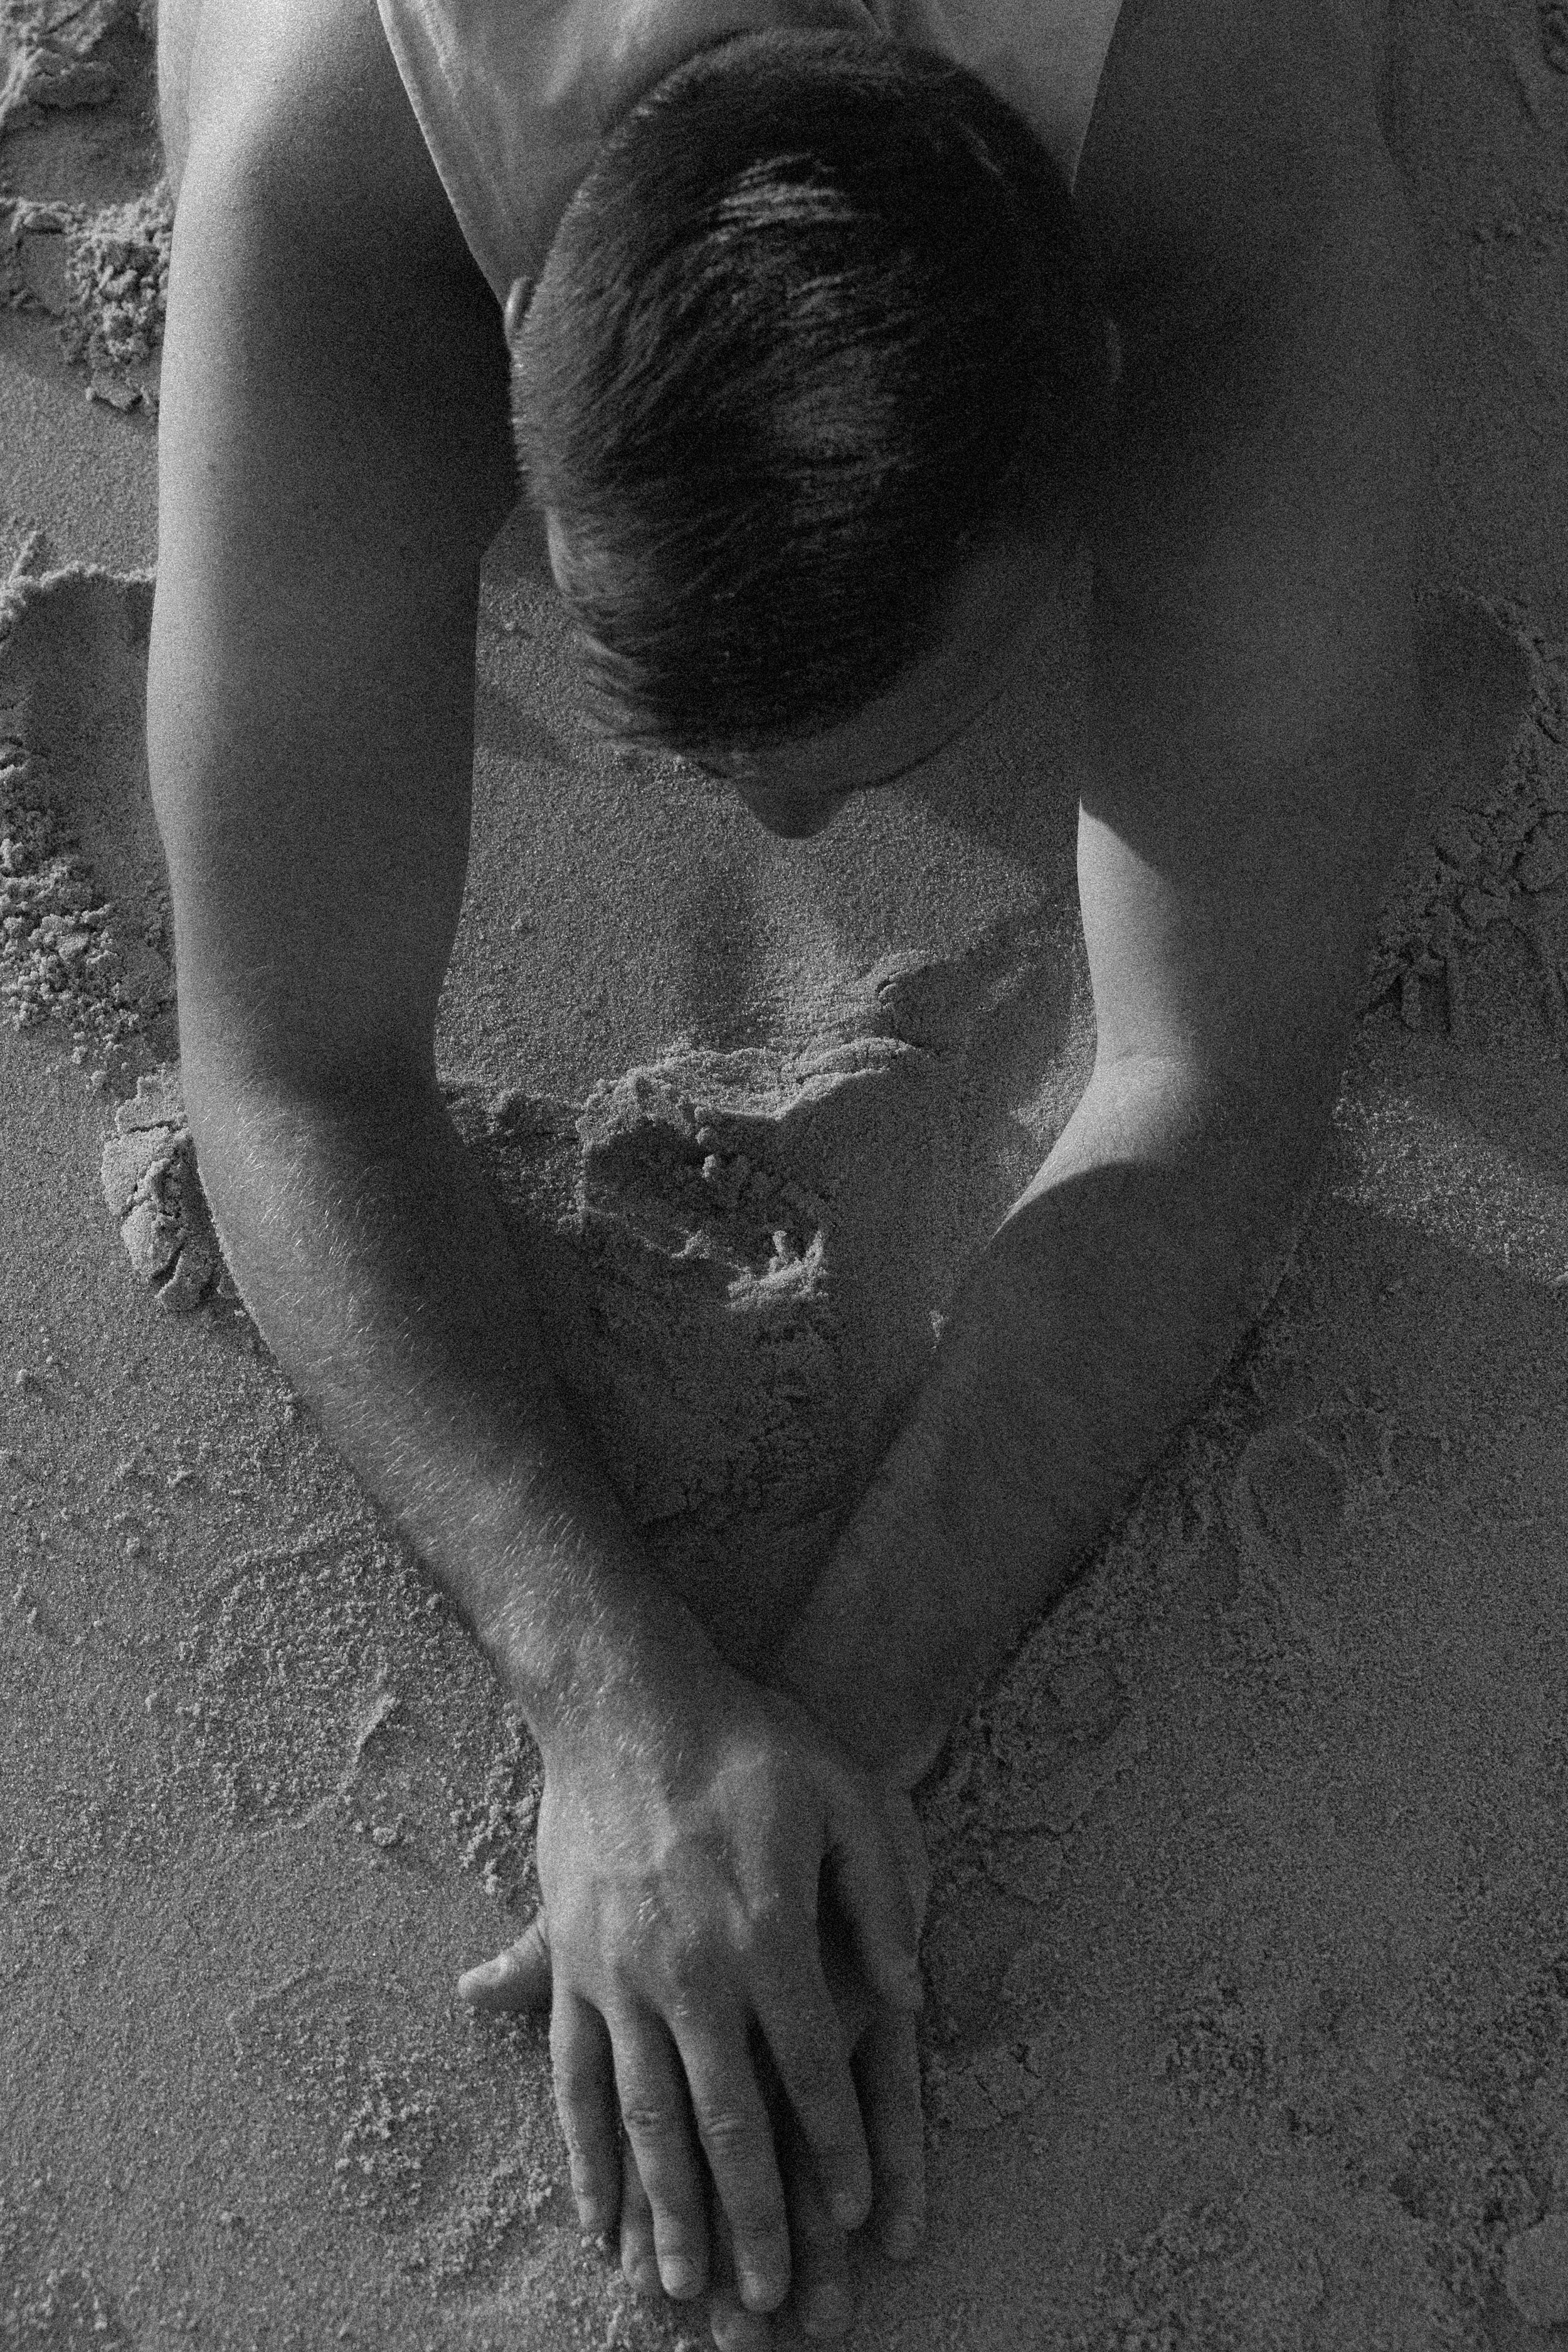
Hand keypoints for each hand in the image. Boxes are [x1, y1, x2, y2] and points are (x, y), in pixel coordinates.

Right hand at [460, 1663, 920, 2322]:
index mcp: (766, 1935)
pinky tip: (599, 2215)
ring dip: (668, 2210)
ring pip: (646, 2119)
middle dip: (754, 2217)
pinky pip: (575, 2079)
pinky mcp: (570, 1965)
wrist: (625, 1700)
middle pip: (727, 2119)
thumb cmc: (748, 1743)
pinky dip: (587, 2154)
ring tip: (683, 2287)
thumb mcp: (845, 1799)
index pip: (813, 2069)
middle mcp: (690, 1971)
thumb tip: (909, 1998)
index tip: (855, 2215)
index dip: (836, 2148)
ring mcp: (620, 1974)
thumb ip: (883, 1902)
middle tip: (772, 2303)